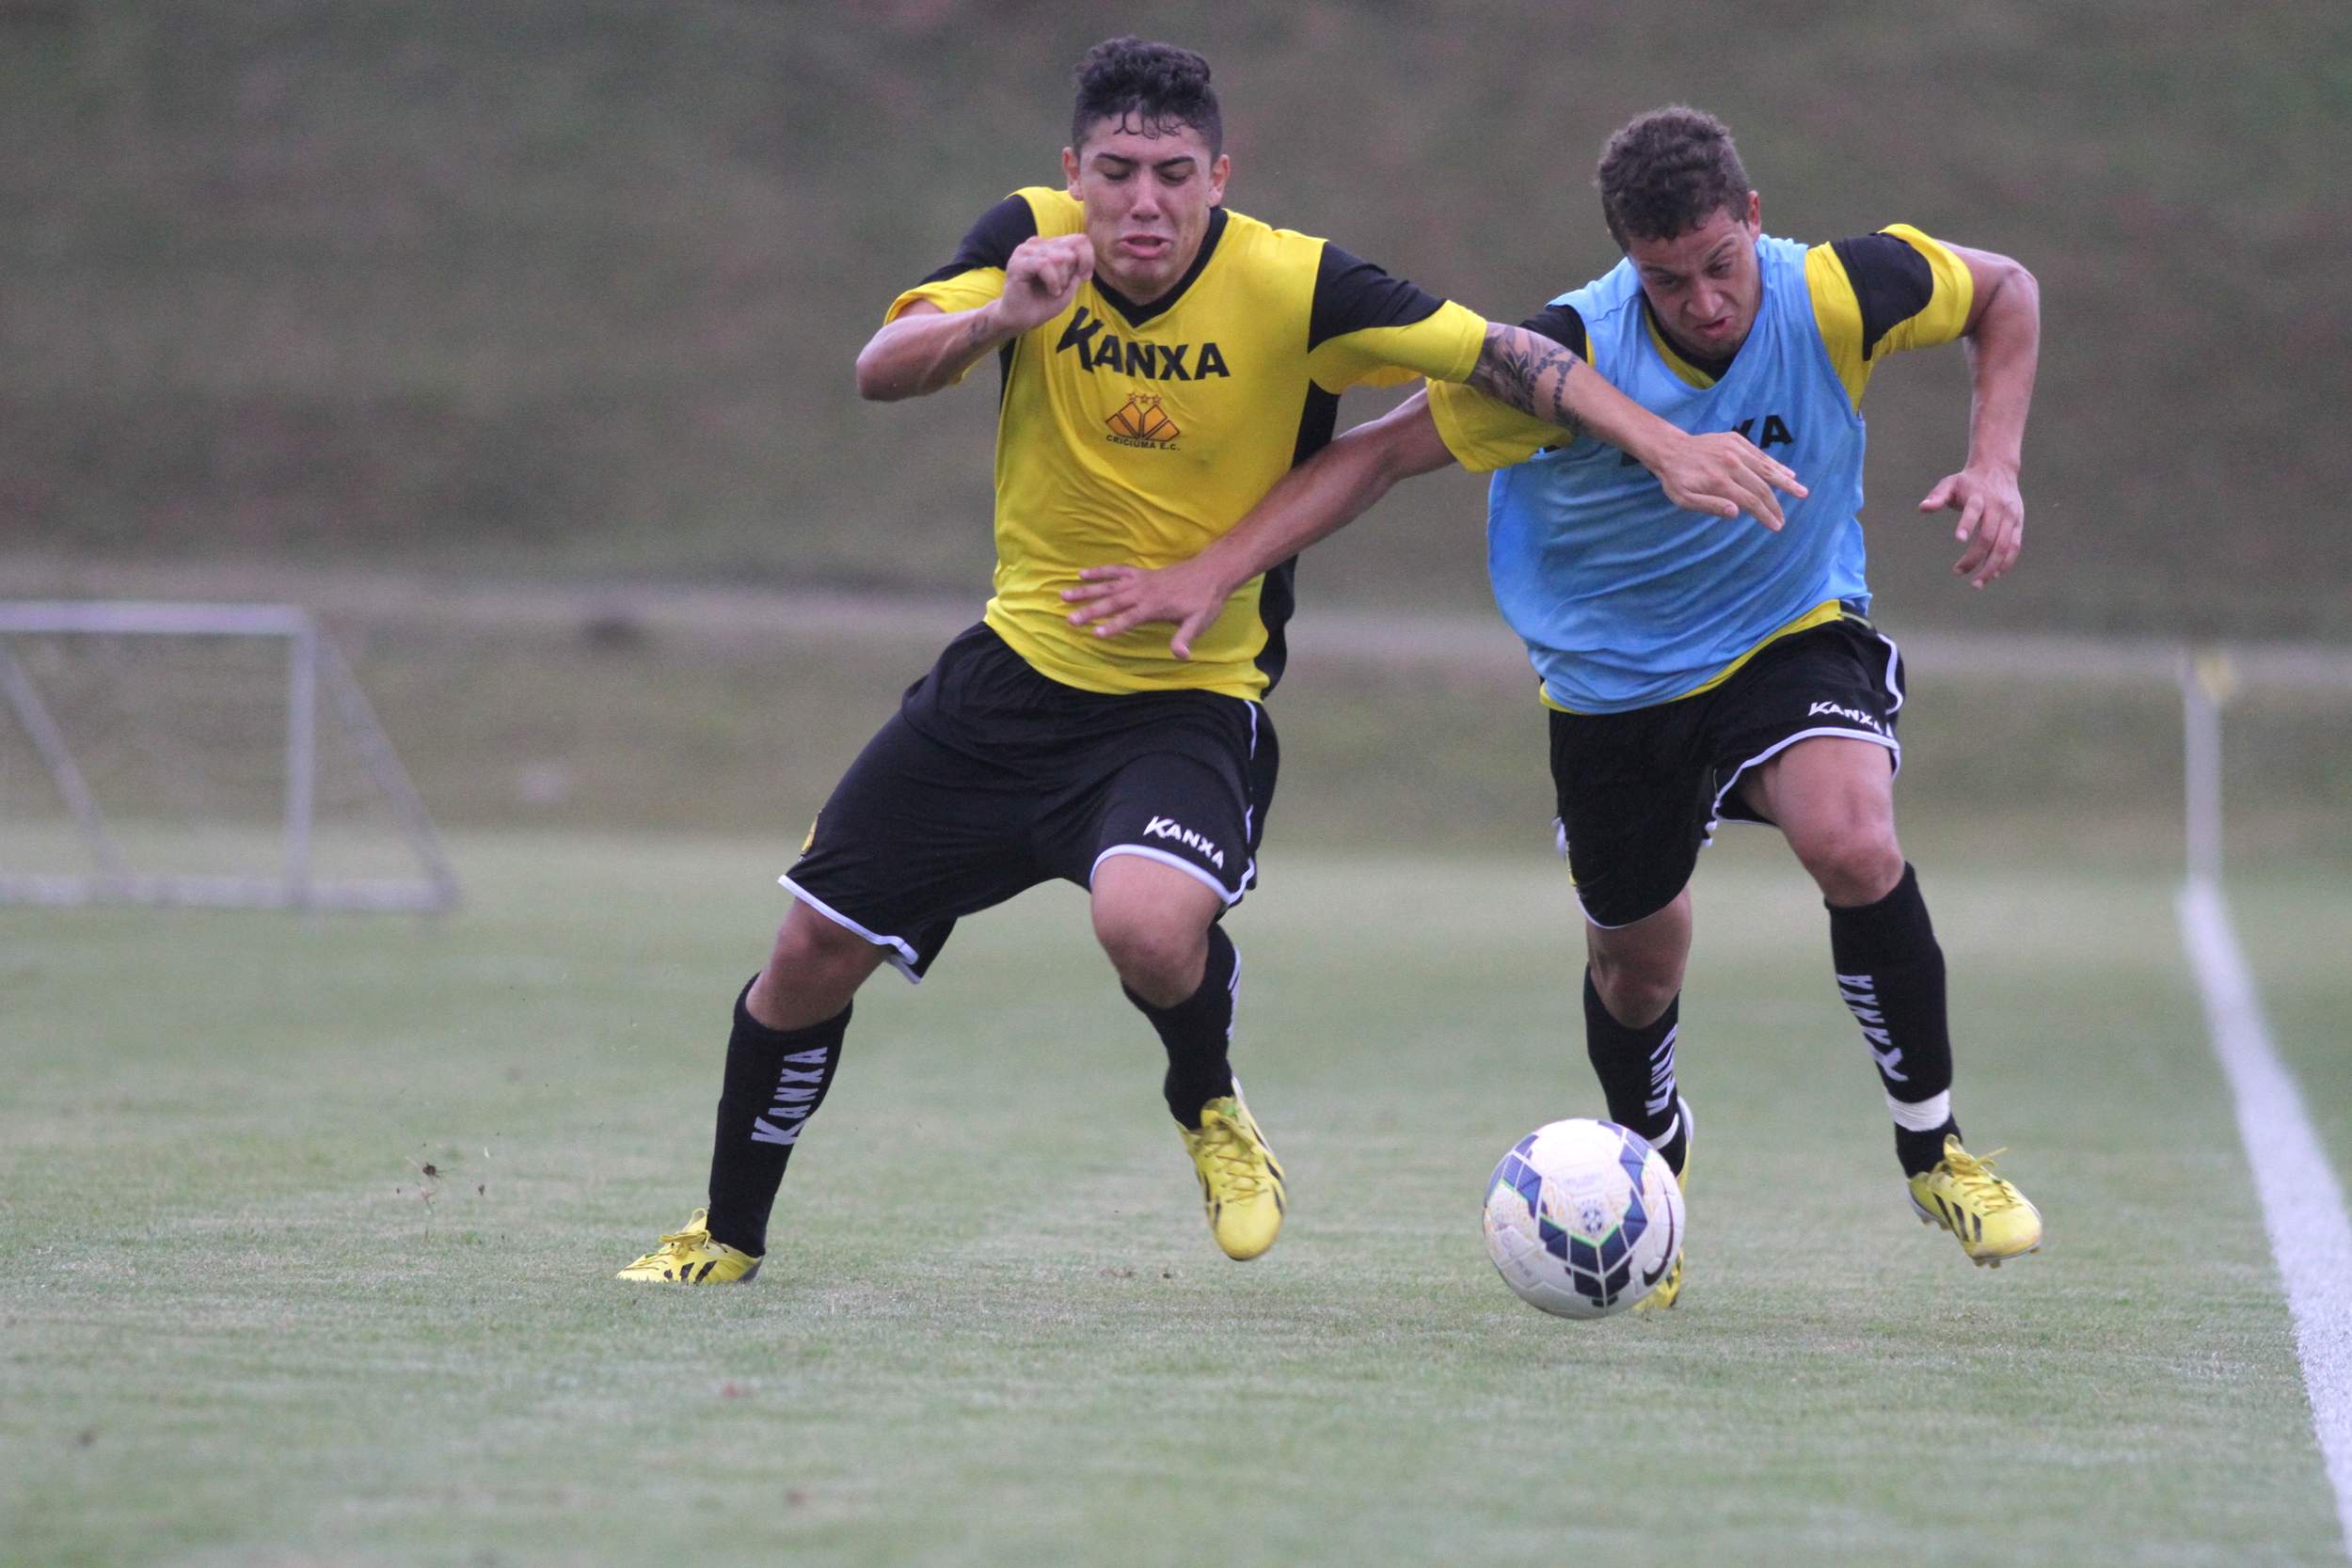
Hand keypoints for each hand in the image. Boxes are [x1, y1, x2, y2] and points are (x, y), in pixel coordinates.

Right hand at [996, 234, 1094, 332]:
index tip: (1085, 277)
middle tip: (1062, 288)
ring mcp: (1026, 251)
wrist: (1021, 319)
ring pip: (1058, 257)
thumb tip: (1080, 256)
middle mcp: (1038, 244)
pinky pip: (1044, 264)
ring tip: (1054, 291)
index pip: (1079, 240)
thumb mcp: (1069, 287)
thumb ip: (1077, 269)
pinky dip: (1052, 281)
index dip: (1087, 258)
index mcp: (1051, 246)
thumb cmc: (1043, 303)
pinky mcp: (1018, 262)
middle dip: (1070, 273)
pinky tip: (1052, 291)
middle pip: (1070, 249)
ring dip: (1061, 279)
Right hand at [1061, 558, 1230, 659]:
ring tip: (1063, 595)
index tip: (1095, 634)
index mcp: (1155, 606)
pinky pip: (1116, 571)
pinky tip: (1081, 574)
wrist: (1212, 571)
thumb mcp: (1200, 622)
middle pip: (1112, 602)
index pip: (1130, 618)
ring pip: (1108, 586)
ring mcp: (1140, 581)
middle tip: (1070, 620)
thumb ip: (1186, 637)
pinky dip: (1099, 572)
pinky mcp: (1140, 574)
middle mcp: (1143, 592)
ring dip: (1085, 591)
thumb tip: (1180, 655)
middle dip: (1090, 611)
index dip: (1114, 626)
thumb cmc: (1205, 600)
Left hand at [1649, 430, 1805, 529]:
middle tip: (1785, 518)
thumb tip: (1736, 513)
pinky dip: (1775, 465)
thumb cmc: (1676, 479)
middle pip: (1762, 486)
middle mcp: (1731, 464)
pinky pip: (1760, 454)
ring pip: (1766, 468)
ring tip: (1802, 492)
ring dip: (1786, 482)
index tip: (1776, 526)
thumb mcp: (1684, 499)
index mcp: (1720, 481)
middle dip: (1776, 505)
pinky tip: (1788, 473)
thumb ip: (1710, 506)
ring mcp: (1735, 449)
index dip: (1765, 515)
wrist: (1670, 449)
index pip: (1750, 501)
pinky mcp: (1736, 440)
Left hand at [1920, 463, 2022, 587]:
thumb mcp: (1950, 483)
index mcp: (1979, 496)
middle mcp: (1998, 507)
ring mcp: (2010, 516)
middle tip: (1958, 572)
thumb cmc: (1967, 482)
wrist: (1997, 469)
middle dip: (1974, 557)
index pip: (1974, 511)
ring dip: (1991, 566)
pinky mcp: (2018, 522)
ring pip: (2004, 545)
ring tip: (1977, 583)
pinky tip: (1994, 575)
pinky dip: (2006, 562)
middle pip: (1988, 535)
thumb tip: (1923, 507)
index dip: (1967, 524)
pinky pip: (2015, 546)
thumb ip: (1937, 496)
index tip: (1958, 540)